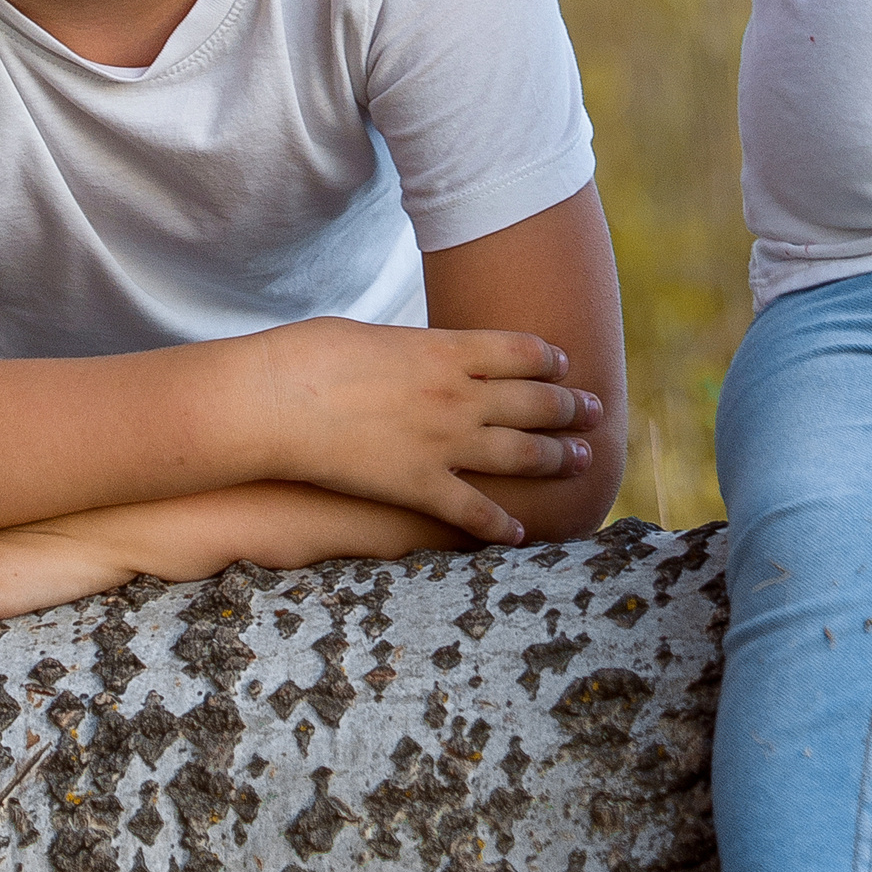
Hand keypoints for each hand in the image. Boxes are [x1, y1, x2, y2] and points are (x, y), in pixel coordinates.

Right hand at [255, 315, 601, 545]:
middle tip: (595, 413)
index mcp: (447, 350)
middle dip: (571, 408)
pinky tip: (518, 535)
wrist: (276, 399)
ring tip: (582, 459)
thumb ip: (413, 350)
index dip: (550, 360)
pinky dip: (500, 527)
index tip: (564, 366)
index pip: (523, 351)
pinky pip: (474, 512)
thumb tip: (423, 357)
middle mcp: (459, 396)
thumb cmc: (310, 355)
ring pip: (521, 453)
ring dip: (557, 458)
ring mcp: (444, 443)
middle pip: (535, 400)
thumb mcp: (374, 336)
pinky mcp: (420, 487)